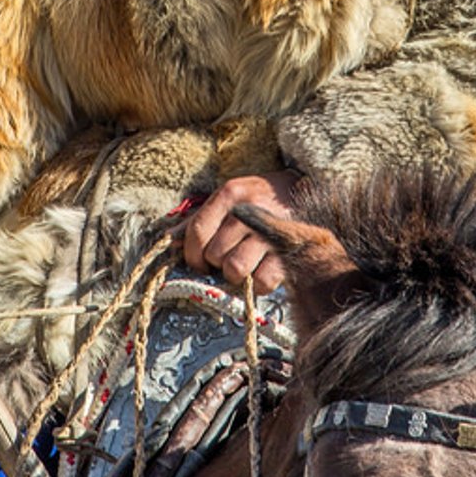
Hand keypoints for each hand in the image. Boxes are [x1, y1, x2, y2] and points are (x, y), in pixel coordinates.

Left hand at [181, 170, 298, 294]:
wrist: (306, 192)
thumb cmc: (260, 200)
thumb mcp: (230, 199)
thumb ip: (200, 218)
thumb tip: (170, 241)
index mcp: (231, 194)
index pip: (197, 231)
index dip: (192, 254)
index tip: (198, 263)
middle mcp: (250, 211)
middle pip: (215, 254)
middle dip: (217, 263)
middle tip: (229, 257)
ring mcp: (271, 233)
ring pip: (235, 270)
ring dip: (236, 275)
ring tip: (245, 264)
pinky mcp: (289, 253)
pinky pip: (262, 282)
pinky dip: (259, 284)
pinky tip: (262, 271)